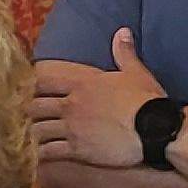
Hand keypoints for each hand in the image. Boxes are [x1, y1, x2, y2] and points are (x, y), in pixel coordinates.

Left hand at [27, 28, 166, 166]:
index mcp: (82, 83)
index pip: (44, 81)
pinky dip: (42, 154)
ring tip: (34, 138)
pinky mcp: (77, 149)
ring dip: (35, 134)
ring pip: (38, 130)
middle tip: (32, 118)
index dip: (34, 88)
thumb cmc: (146, 100)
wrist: (156, 129)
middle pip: (35, 107)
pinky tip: (40, 156)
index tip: (33, 93)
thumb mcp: (135, 72)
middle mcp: (72, 104)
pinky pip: (49, 152)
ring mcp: (72, 127)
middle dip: (32, 113)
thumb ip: (123, 53)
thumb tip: (122, 31)